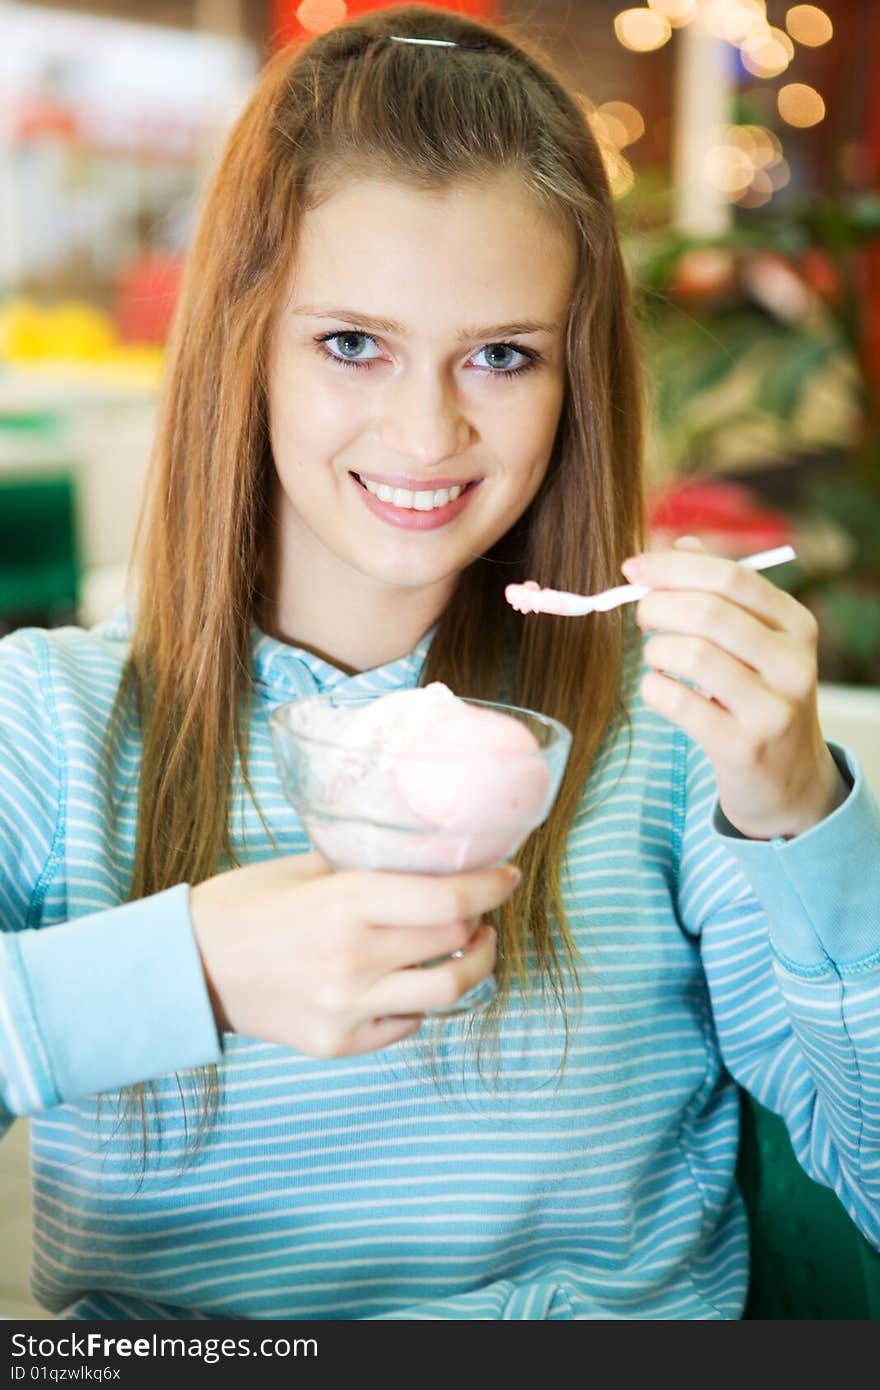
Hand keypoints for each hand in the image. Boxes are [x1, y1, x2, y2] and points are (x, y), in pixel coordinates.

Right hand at [189, 850, 518, 1057]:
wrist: (187, 969)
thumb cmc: (244, 906)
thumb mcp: (304, 868)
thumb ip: (364, 867)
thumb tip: (427, 857)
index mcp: (344, 903)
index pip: (448, 898)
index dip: (491, 886)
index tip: (508, 874)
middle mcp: (353, 959)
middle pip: (456, 940)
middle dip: (483, 919)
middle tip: (485, 906)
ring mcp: (348, 1008)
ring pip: (448, 990)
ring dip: (473, 965)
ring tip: (472, 948)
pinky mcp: (339, 1044)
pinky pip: (408, 1024)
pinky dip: (422, 1001)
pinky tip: (412, 980)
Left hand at [623, 536, 849, 839]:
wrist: (790, 782)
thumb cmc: (759, 698)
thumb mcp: (757, 642)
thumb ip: (721, 593)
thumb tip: (677, 544)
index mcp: (797, 625)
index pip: (732, 577)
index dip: (673, 567)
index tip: (633, 568)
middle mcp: (793, 664)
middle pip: (708, 611)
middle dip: (657, 606)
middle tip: (640, 616)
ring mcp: (772, 709)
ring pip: (689, 655)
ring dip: (654, 652)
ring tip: (656, 660)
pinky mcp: (743, 749)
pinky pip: (676, 702)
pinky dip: (653, 690)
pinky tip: (660, 691)